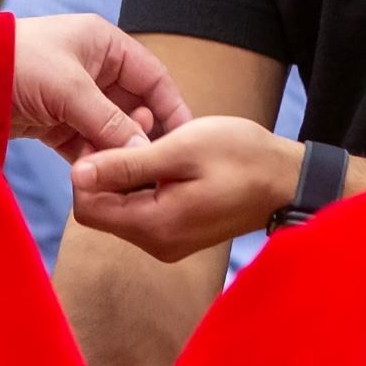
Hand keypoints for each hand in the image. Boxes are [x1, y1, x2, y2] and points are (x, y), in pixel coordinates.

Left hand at [10, 13, 188, 159]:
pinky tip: (97, 178)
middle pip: (134, 108)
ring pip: (110, 130)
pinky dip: (90, 160)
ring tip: (122, 176)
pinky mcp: (56, 121)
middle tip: (148, 163)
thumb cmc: (18, 63)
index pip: (153, 78)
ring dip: (114, 152)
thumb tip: (145, 154)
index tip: (185, 139)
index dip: (171, 108)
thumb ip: (110, 122)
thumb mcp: (71, 89)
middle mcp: (96, 69)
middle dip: (141, 137)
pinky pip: (85, 144)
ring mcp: (76, 97)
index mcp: (106, 45)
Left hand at [67, 115, 300, 261]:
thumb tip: (76, 173)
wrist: (289, 181)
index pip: (87, 207)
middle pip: (102, 208)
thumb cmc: (243, 158)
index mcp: (154, 225)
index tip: (115, 132)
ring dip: (128, 169)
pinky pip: (143, 208)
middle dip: (109, 165)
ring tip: (158, 132)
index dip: (88, 169)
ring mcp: (167, 241)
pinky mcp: (178, 232)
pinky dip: (145, 180)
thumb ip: (127, 163)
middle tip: (138, 123)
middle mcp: (156, 242)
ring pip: (122, 205)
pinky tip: (167, 153)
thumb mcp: (181, 149)